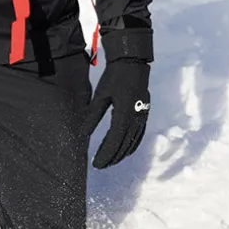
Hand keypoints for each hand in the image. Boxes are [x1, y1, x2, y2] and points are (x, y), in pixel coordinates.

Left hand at [85, 30, 151, 168]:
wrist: (133, 62)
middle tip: (100, 166)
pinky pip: (139, 134)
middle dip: (112, 157)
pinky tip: (127, 150)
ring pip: (133, 141)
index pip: (114, 140)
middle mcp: (135, 117)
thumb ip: (93, 116)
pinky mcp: (144, 112)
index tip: (95, 163)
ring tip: (111, 161)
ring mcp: (142, 115)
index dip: (105, 153)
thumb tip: (84, 134)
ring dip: (122, 153)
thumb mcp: (100, 95)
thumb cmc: (114, 77)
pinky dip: (133, 144)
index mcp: (124, 113)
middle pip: (124, 144)